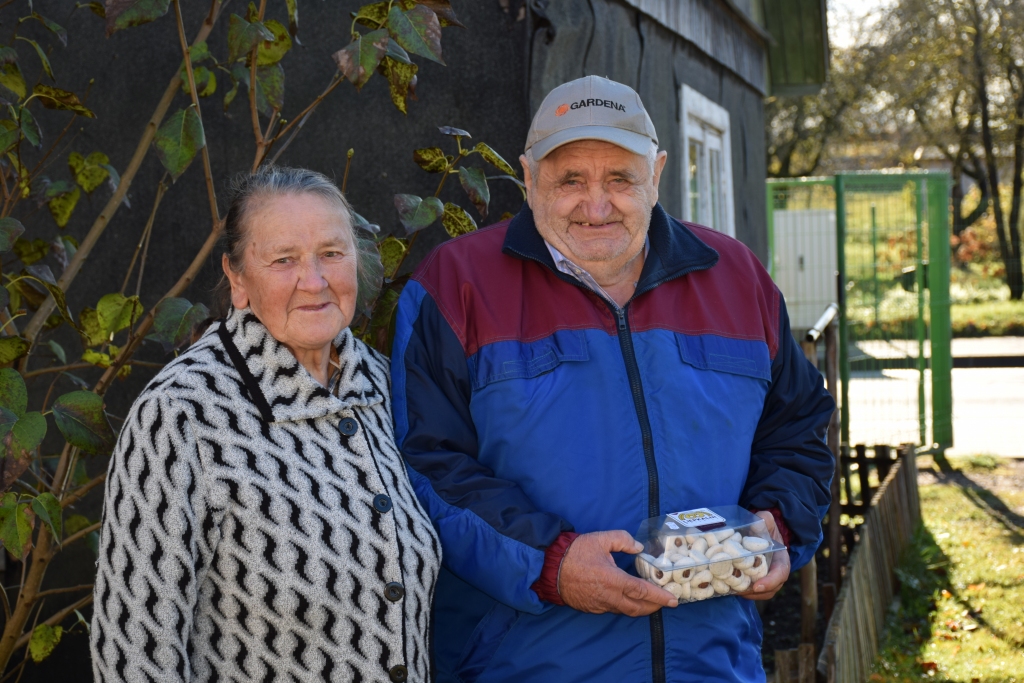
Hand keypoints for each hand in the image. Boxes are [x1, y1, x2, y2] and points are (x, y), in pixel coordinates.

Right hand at [558, 530, 678, 615]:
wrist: (550, 567)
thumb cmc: (575, 552)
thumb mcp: (601, 539)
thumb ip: (623, 540)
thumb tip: (638, 547)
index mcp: (614, 580)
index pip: (643, 592)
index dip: (660, 597)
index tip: (672, 600)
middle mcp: (609, 597)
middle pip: (638, 608)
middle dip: (653, 607)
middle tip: (664, 603)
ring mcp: (600, 605)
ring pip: (625, 610)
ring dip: (638, 607)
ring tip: (647, 601)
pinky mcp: (591, 608)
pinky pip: (612, 609)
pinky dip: (622, 606)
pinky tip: (624, 598)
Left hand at [738, 511, 790, 600]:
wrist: (763, 533)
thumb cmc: (766, 528)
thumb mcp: (767, 521)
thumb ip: (765, 519)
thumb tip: (757, 522)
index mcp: (782, 559)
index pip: (781, 573)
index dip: (771, 581)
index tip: (757, 586)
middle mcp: (776, 572)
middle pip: (771, 588)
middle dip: (757, 593)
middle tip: (739, 591)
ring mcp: (767, 577)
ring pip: (762, 593)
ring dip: (749, 594)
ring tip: (733, 591)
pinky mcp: (756, 579)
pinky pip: (753, 591)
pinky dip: (743, 591)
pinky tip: (729, 587)